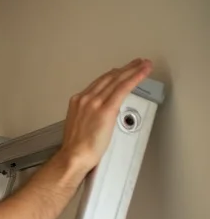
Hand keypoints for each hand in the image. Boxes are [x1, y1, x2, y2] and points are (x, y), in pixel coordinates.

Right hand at [58, 58, 152, 172]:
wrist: (74, 155)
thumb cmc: (76, 147)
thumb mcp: (79, 125)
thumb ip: (89, 115)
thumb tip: (100, 115)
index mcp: (78, 101)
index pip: (98, 84)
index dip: (112, 76)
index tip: (120, 71)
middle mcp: (86, 98)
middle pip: (109, 78)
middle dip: (124, 69)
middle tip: (136, 63)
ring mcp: (96, 102)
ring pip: (118, 80)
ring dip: (133, 70)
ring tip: (144, 64)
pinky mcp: (107, 109)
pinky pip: (124, 88)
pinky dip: (135, 77)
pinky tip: (143, 71)